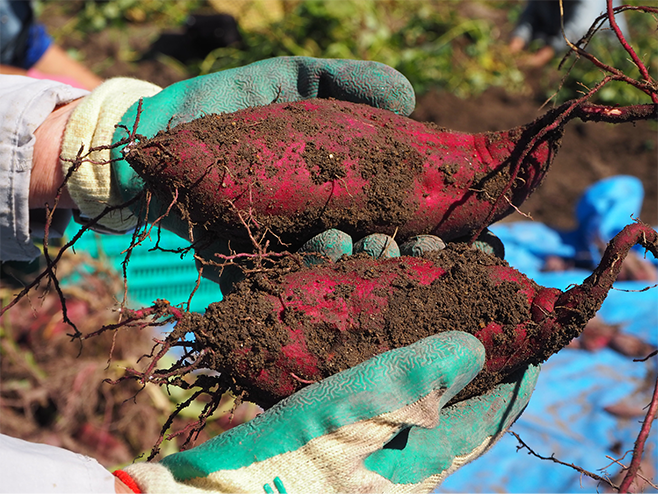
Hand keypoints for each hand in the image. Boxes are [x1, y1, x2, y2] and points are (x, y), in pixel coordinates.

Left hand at [60, 57, 414, 293]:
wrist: (148, 140)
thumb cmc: (220, 109)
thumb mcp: (283, 82)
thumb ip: (337, 79)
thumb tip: (407, 94)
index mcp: (334, 194)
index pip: (392, 219)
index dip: (426, 232)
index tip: (448, 233)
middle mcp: (310, 229)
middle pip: (365, 256)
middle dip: (392, 257)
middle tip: (406, 247)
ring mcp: (275, 254)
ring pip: (322, 274)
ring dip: (346, 268)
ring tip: (358, 246)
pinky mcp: (237, 271)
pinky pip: (270, 288)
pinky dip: (293, 284)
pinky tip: (313, 273)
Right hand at [116, 231, 537, 492]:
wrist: (214, 492)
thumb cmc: (295, 463)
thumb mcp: (367, 415)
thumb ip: (424, 379)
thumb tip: (476, 346)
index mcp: (421, 447)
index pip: (488, 408)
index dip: (513, 364)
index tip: (524, 315)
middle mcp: (391, 427)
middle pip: (430, 354)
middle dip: (432, 294)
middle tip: (425, 249)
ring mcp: (346, 408)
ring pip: (377, 332)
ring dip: (375, 280)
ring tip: (367, 239)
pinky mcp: (304, 391)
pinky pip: (329, 332)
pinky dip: (327, 290)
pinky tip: (322, 252)